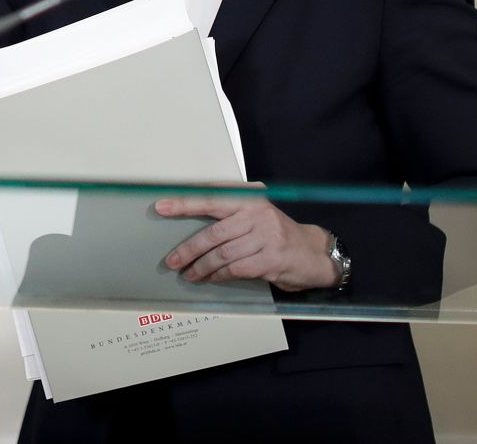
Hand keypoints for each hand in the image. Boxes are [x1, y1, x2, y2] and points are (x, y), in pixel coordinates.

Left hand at [155, 183, 338, 292]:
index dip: (185, 203)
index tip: (162, 206)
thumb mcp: (257, 213)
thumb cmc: (278, 233)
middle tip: (172, 259)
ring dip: (201, 267)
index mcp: (250, 198)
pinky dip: (218, 275)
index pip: (212, 198)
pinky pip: (236, 269)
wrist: (313, 254)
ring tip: (188, 274)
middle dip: (189, 248)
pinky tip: (209, 279)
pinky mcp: (271, 260)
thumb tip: (191, 216)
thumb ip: (231, 212)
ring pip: (222, 253)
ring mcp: (266, 237)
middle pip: (214, 231)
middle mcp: (258, 214)